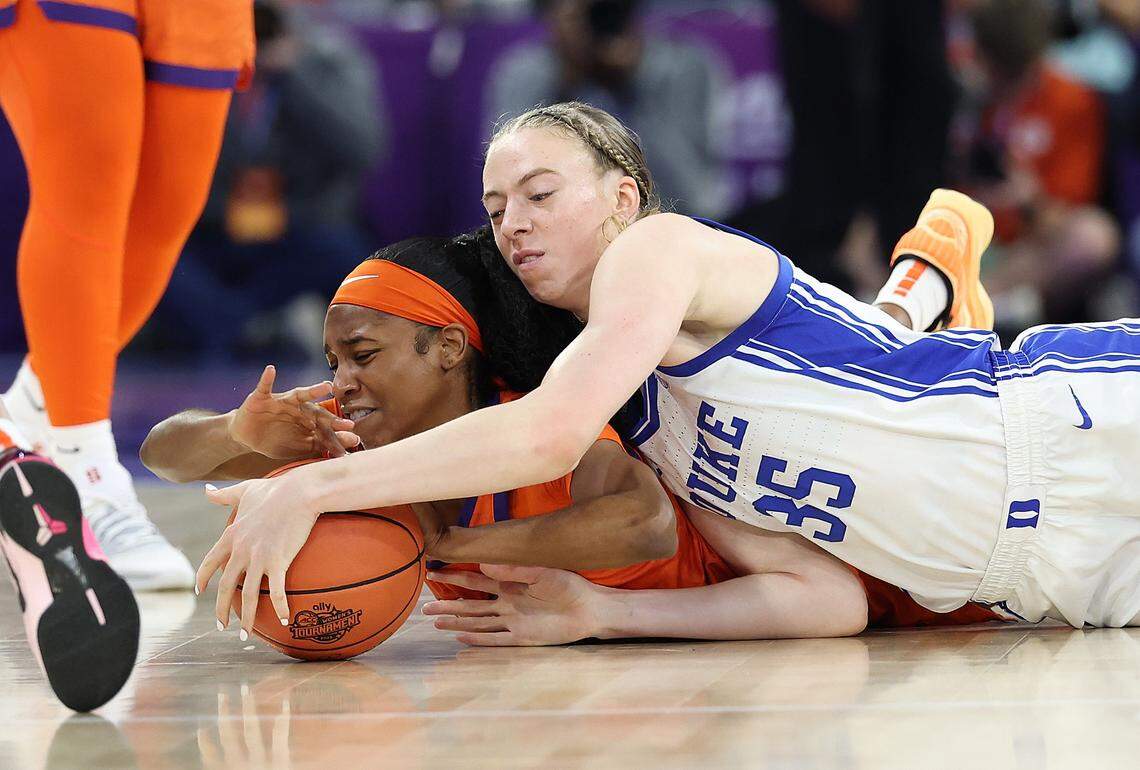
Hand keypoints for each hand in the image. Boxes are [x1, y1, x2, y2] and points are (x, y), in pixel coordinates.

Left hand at [197, 474, 320, 636]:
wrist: (299, 492)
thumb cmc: (276, 489)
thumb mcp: (246, 490)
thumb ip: (224, 495)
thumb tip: (205, 490)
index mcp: (231, 535)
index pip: (210, 562)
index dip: (203, 578)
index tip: (200, 591)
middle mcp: (240, 550)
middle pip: (226, 587)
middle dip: (221, 610)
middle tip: (221, 626)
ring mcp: (258, 558)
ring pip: (247, 596)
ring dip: (245, 618)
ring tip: (244, 635)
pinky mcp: (278, 562)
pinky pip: (277, 592)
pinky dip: (280, 607)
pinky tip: (285, 619)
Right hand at [229, 365, 359, 458]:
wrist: (246, 437)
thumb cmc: (275, 439)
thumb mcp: (298, 445)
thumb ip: (321, 444)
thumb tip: (350, 443)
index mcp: (306, 420)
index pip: (324, 426)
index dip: (337, 433)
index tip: (354, 438)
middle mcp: (297, 408)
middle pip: (316, 412)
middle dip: (331, 418)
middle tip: (348, 423)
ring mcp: (280, 402)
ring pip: (298, 395)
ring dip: (312, 391)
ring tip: (326, 387)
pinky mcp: (261, 398)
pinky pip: (264, 386)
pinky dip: (266, 378)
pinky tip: (271, 370)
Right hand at [422, 565, 601, 645]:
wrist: (589, 609)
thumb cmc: (569, 585)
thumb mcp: (542, 572)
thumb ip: (515, 568)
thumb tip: (485, 562)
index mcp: (511, 584)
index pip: (476, 580)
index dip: (455, 577)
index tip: (433, 572)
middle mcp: (508, 603)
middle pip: (471, 605)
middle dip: (448, 604)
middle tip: (423, 605)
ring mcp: (513, 621)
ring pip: (478, 622)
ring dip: (457, 622)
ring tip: (435, 622)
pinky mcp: (522, 637)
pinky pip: (495, 639)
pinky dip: (478, 639)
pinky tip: (461, 639)